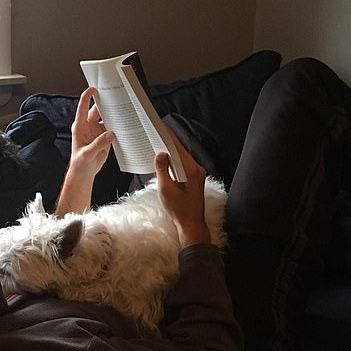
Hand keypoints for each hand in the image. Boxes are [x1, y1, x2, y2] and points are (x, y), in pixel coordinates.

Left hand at [55, 87, 113, 215]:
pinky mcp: (105, 138)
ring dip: (115, 115)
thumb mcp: (87, 154)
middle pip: (98, 110)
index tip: (93, 88)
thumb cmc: (80, 164)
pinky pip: (113, 128)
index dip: (87, 97)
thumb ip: (98, 144)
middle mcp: (89, 126)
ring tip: (125, 109)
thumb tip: (110, 134)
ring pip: (107, 118)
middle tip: (116, 97)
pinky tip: (126, 123)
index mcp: (80, 126)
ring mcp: (98, 131)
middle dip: (106, 103)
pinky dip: (119, 126)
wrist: (85, 173)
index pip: (83, 107)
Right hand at [154, 125, 209, 246]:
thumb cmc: (179, 209)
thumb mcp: (166, 189)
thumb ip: (162, 170)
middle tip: (154, 133)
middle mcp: (196, 169)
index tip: (159, 126)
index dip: (168, 136)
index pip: (177, 147)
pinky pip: (182, 165)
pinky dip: (173, 161)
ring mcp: (196, 174)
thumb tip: (160, 153)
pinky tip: (165, 160)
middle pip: (180, 151)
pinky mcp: (194, 179)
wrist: (191, 224)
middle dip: (167, 142)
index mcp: (190, 169)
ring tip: (157, 144)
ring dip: (170, 152)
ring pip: (181, 158)